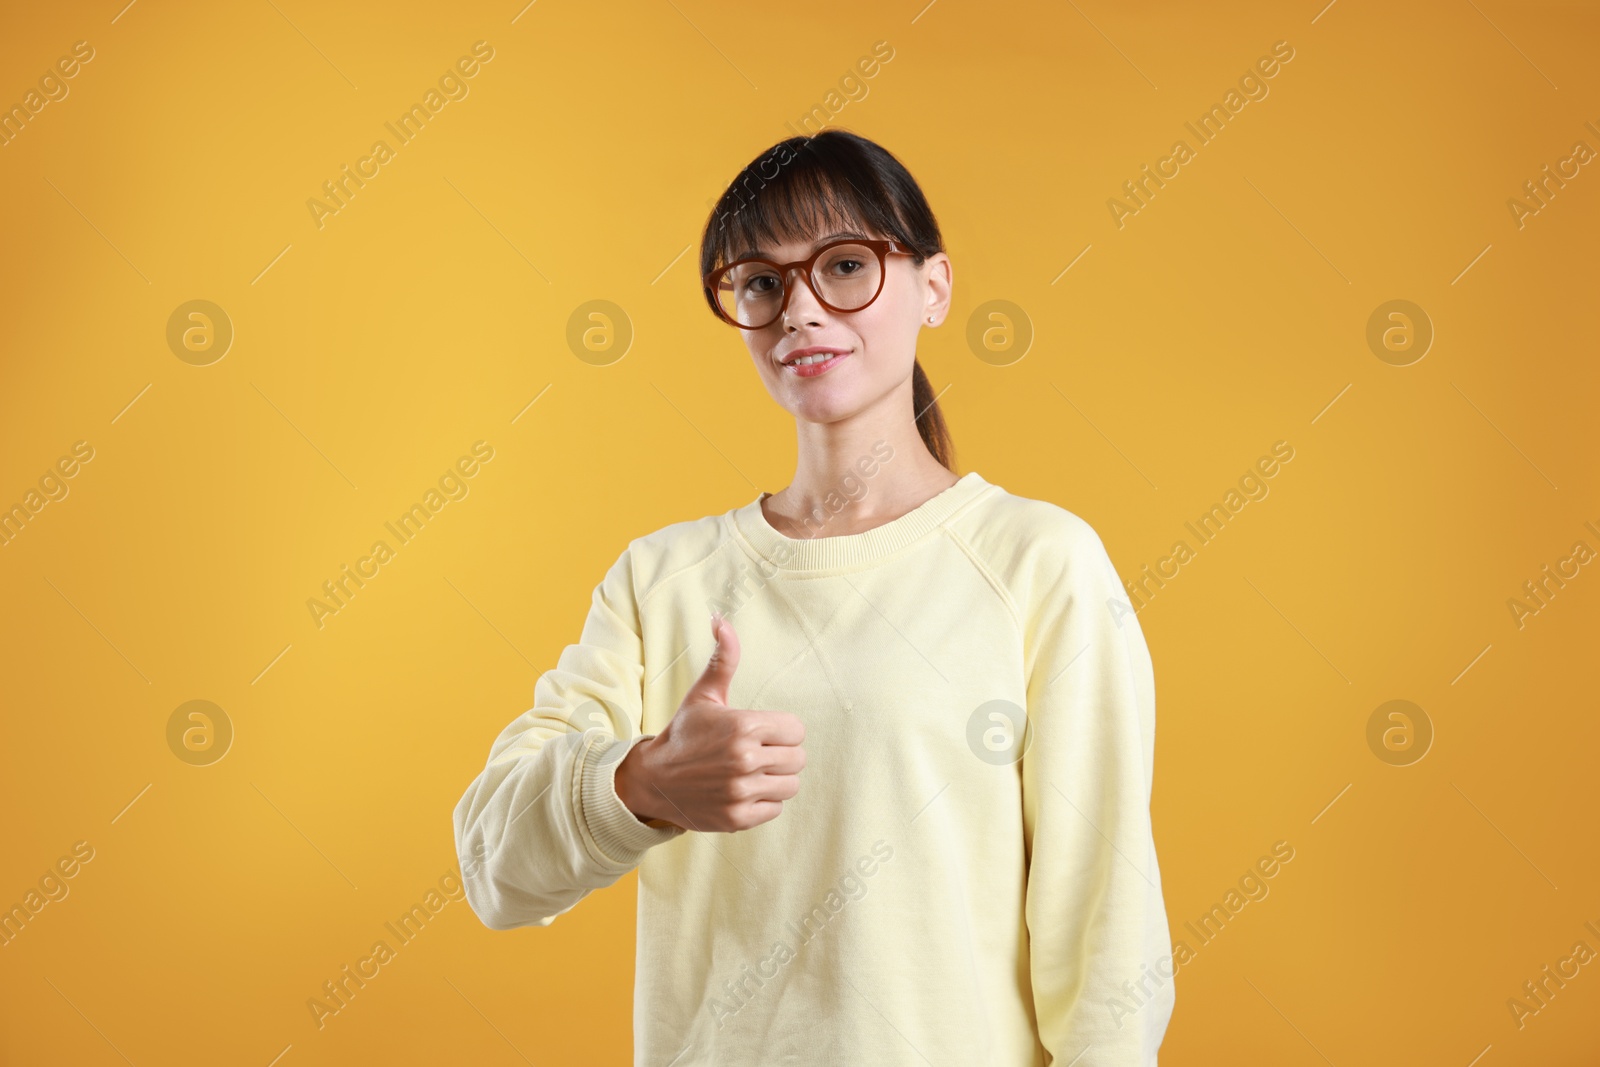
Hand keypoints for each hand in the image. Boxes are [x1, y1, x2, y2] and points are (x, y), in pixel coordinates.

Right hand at [614, 612, 805, 832]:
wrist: (652, 780)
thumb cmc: (683, 734)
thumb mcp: (703, 695)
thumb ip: (723, 658)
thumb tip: (721, 619)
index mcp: (743, 726)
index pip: (797, 730)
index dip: (782, 731)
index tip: (763, 733)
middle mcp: (744, 760)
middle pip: (798, 759)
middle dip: (781, 755)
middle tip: (756, 753)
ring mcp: (741, 791)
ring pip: (790, 785)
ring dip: (775, 780)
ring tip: (751, 773)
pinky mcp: (737, 818)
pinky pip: (775, 809)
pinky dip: (763, 803)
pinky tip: (742, 791)